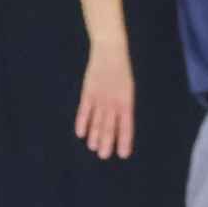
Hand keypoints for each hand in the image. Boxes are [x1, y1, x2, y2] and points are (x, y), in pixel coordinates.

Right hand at [75, 45, 136, 160]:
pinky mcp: (88, 92)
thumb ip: (123, 106)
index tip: (123, 154)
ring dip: (95, 135)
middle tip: (104, 156)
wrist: (110, 50)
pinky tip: (80, 133)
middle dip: (107, 142)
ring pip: (97, 120)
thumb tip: (119, 123)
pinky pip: (84, 110)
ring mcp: (100, 97)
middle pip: (110, 125)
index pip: (126, 124)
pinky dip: (82, 122)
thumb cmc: (121, 71)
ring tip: (93, 147)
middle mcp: (113, 101)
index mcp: (126, 100)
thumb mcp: (127, 88)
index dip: (124, 139)